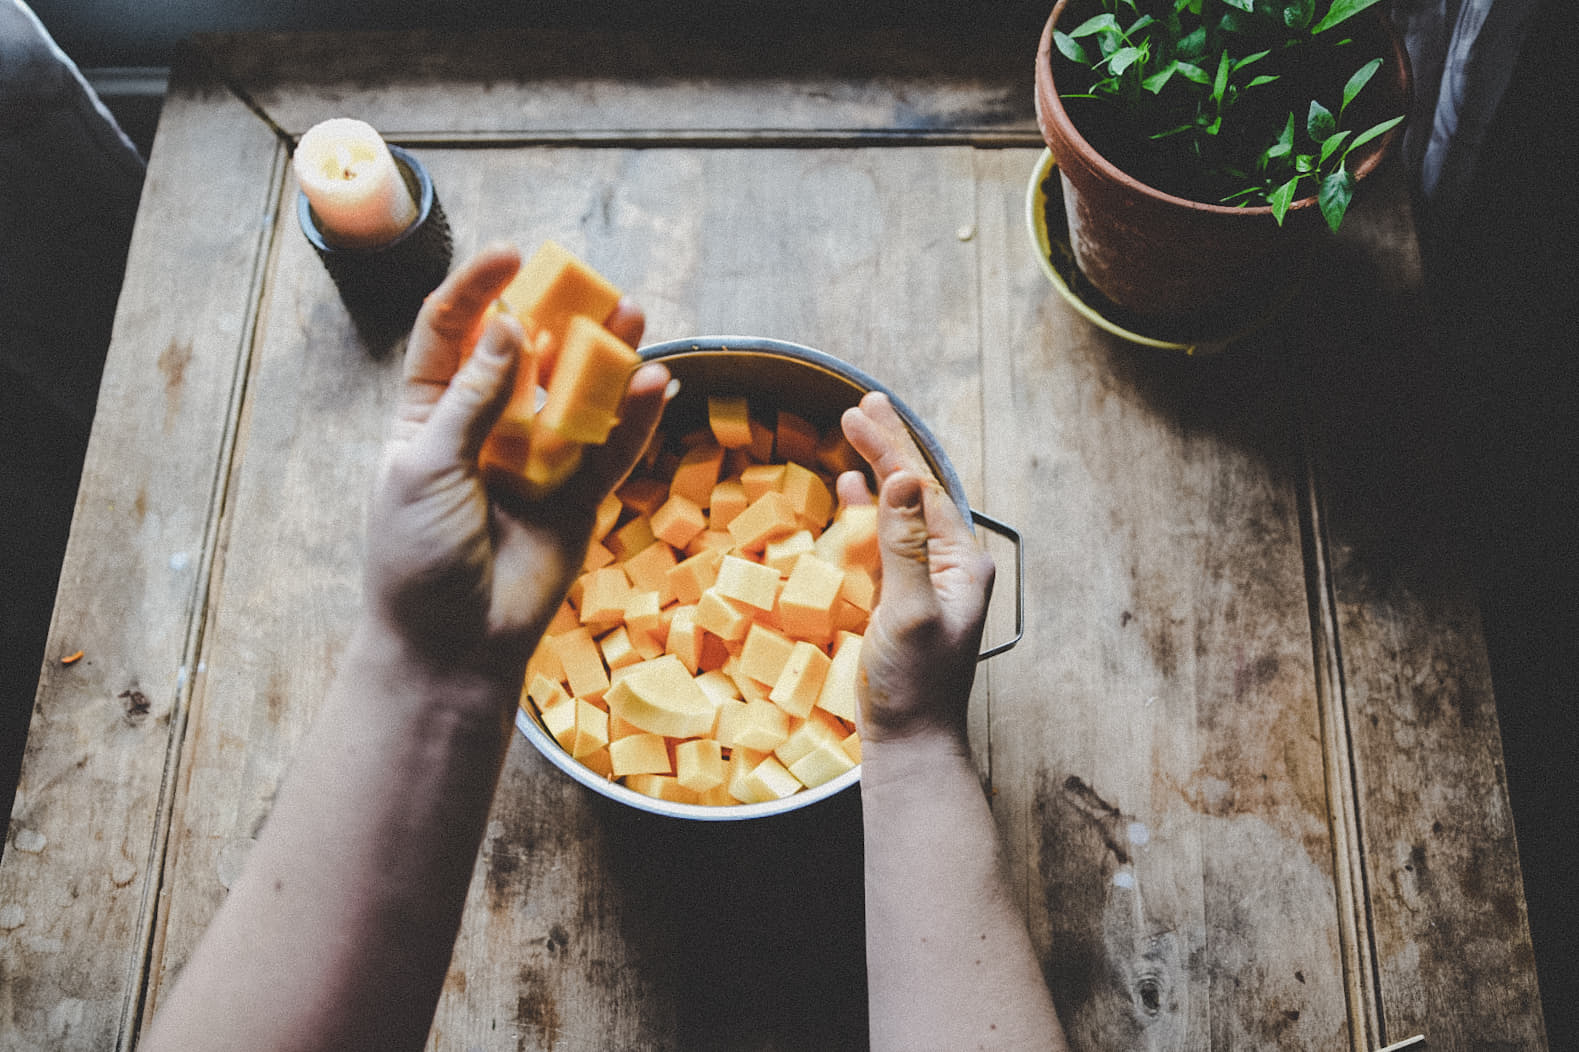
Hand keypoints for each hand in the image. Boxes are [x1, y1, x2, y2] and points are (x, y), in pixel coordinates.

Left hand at [365, 242, 668, 687]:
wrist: (451, 645)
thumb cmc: (416, 556)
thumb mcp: (426, 466)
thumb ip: (473, 400)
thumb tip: (510, 328)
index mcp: (431, 415)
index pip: (454, 334)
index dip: (479, 290)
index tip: (511, 255)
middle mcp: (486, 429)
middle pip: (525, 356)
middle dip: (556, 315)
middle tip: (588, 281)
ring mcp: (535, 462)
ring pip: (575, 396)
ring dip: (604, 356)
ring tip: (633, 314)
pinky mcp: (577, 499)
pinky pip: (610, 451)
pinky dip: (633, 420)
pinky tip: (655, 384)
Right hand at [838, 391, 994, 744]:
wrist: (911, 744)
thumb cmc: (913, 685)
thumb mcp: (908, 610)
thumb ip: (904, 544)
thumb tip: (900, 480)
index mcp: (962, 563)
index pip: (922, 489)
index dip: (891, 448)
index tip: (861, 413)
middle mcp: (950, 567)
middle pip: (914, 493)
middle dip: (888, 449)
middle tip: (861, 408)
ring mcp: (927, 584)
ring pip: (899, 513)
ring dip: (877, 474)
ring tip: (857, 437)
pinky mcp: (903, 602)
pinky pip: (885, 543)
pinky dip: (867, 514)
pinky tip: (853, 497)